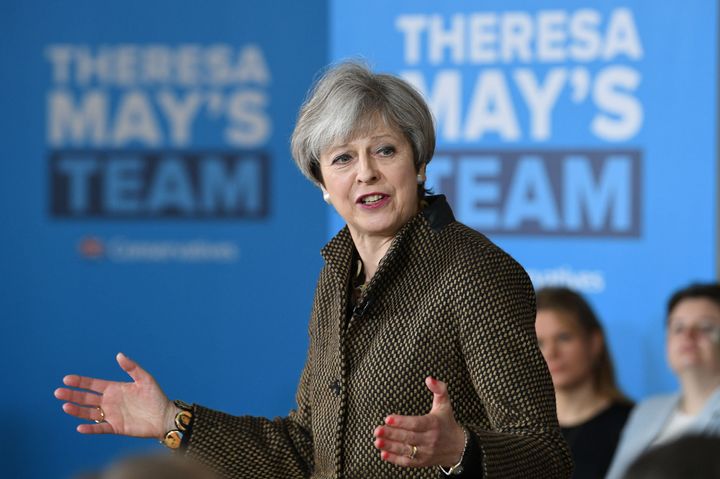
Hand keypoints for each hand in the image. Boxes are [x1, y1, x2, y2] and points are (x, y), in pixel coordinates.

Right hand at [54, 352, 177, 438]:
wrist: (164, 417)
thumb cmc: (156, 397)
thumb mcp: (145, 379)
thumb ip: (132, 368)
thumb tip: (119, 355)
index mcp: (115, 389)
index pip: (93, 384)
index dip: (80, 382)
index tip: (67, 379)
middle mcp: (110, 402)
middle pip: (86, 398)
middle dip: (72, 395)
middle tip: (58, 392)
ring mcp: (111, 415)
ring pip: (89, 413)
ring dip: (77, 411)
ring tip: (65, 407)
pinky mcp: (116, 427)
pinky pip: (100, 428)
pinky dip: (90, 428)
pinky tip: (80, 427)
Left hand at [373, 376, 465, 467]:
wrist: (459, 448)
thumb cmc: (447, 422)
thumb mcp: (445, 404)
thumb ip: (439, 389)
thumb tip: (429, 378)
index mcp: (434, 424)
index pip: (416, 423)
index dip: (401, 422)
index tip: (387, 418)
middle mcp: (430, 439)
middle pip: (408, 437)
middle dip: (392, 434)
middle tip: (376, 430)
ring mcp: (426, 452)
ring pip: (406, 450)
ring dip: (390, 447)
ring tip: (377, 441)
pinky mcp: (422, 462)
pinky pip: (407, 462)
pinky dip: (395, 460)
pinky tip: (383, 454)